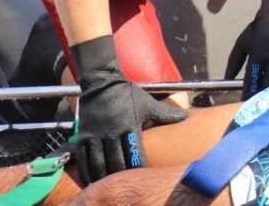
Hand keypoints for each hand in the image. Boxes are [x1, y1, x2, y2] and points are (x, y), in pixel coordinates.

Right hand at [70, 36, 186, 182]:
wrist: (102, 81)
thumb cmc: (127, 93)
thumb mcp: (147, 103)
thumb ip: (166, 114)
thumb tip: (185, 118)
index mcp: (129, 125)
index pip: (135, 153)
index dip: (139, 167)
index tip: (144, 176)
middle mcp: (111, 132)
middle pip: (116, 162)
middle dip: (122, 174)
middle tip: (126, 184)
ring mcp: (95, 134)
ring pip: (98, 163)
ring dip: (103, 176)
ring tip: (108, 185)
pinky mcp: (83, 135)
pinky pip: (83, 157)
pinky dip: (86, 170)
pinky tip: (91, 178)